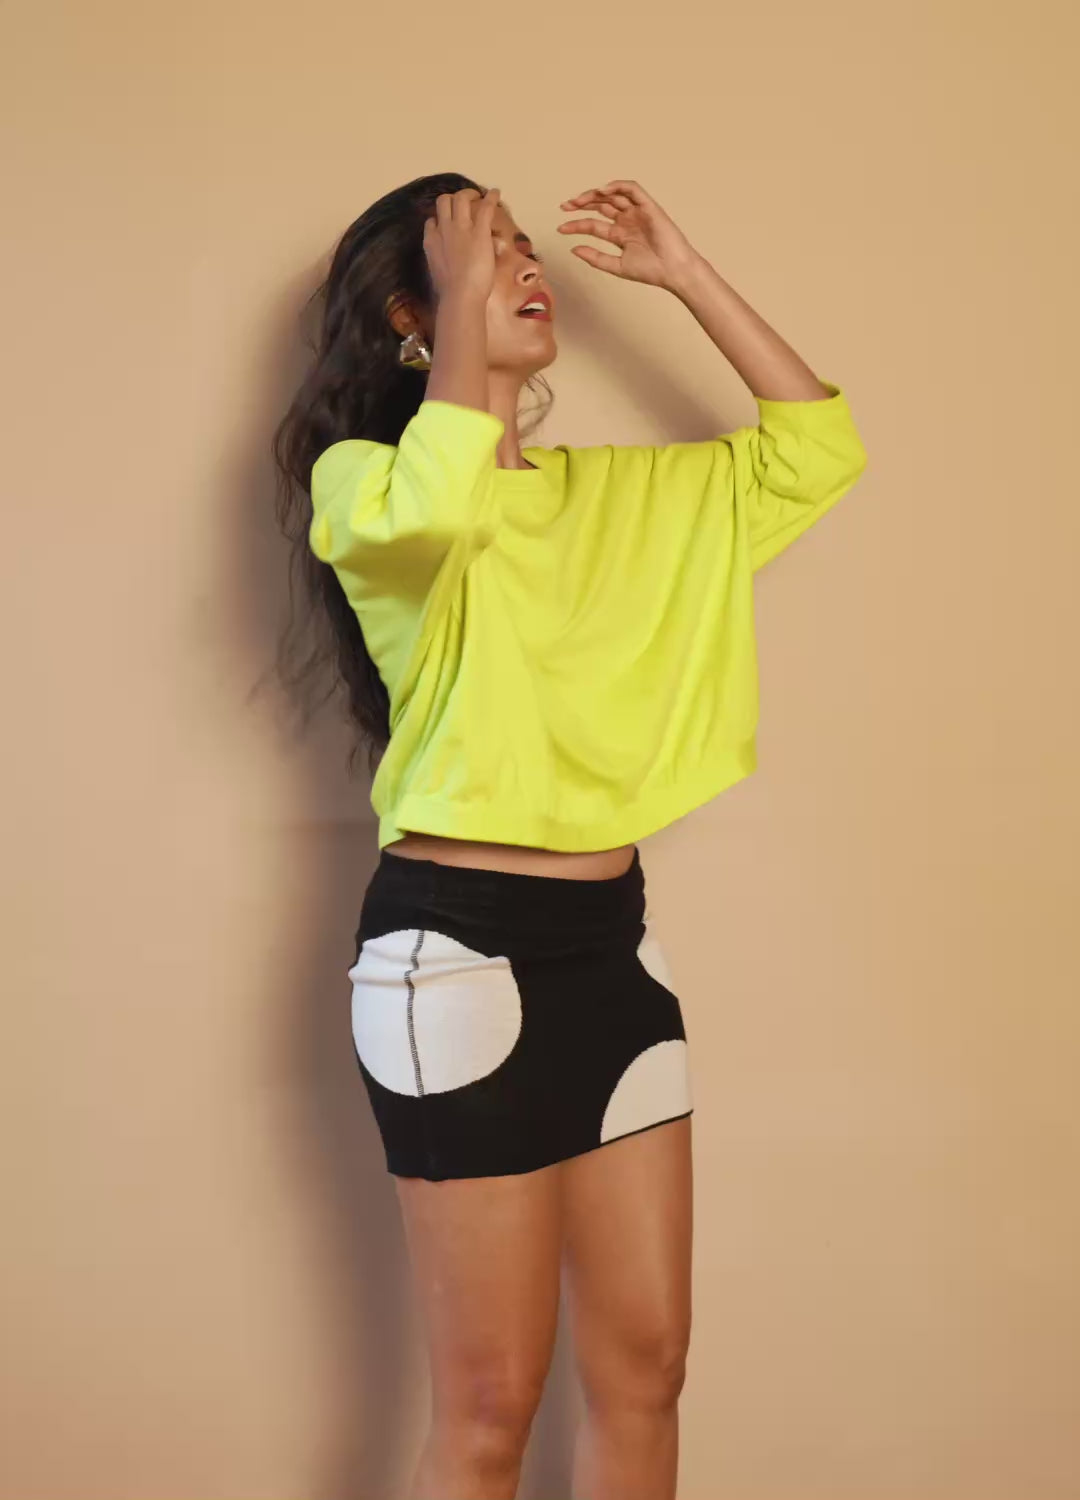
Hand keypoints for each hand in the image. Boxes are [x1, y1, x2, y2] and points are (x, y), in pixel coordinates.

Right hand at [424, 187, 499, 303]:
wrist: (460, 295)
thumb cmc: (450, 292)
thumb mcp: (439, 272)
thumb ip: (443, 260)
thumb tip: (453, 259)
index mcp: (431, 242)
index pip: (431, 222)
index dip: (439, 220)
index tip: (446, 222)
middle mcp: (443, 229)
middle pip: (443, 202)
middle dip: (453, 199)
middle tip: (464, 202)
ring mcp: (461, 227)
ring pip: (460, 198)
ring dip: (469, 194)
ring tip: (477, 195)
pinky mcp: (479, 231)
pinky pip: (485, 207)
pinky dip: (491, 198)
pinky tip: (496, 193)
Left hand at [556, 179, 700, 290]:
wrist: (674, 271)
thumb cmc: (651, 271)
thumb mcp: (616, 266)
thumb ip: (595, 257)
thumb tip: (573, 249)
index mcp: (620, 234)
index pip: (593, 224)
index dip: (576, 224)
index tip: (560, 228)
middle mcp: (627, 220)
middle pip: (601, 205)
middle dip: (582, 203)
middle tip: (565, 206)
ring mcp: (637, 211)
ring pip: (613, 194)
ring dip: (595, 194)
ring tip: (579, 200)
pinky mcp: (648, 206)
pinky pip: (631, 188)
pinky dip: (616, 186)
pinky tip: (601, 191)